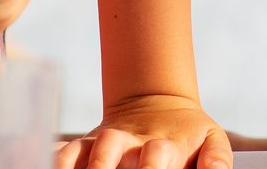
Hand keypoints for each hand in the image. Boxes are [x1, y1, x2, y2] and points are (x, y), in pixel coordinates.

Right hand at [58, 95, 231, 168]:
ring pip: (91, 149)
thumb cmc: (189, 136)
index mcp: (165, 143)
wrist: (158, 103)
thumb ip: (217, 159)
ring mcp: (106, 141)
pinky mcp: (86, 144)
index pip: (156, 157)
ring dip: (86, 166)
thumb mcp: (211, 141)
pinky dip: (57, 160)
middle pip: (115, 152)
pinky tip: (49, 166)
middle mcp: (132, 141)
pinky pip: (66, 150)